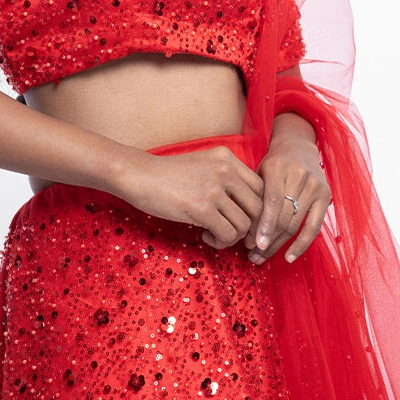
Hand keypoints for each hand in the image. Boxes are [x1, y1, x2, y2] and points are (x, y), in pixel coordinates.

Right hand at [122, 147, 264, 250]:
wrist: (139, 175)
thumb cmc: (168, 174)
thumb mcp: (202, 165)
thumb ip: (226, 179)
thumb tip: (248, 210)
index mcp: (227, 157)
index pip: (261, 187)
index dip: (257, 210)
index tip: (245, 221)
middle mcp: (225, 170)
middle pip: (258, 207)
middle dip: (249, 227)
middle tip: (233, 234)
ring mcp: (214, 188)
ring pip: (244, 224)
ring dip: (232, 237)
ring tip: (214, 235)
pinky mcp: (202, 207)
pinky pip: (227, 234)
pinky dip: (220, 242)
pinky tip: (206, 236)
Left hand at [245, 134, 330, 264]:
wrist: (298, 146)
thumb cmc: (273, 164)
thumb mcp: (260, 172)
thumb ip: (255, 197)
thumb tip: (247, 233)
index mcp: (279, 167)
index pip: (272, 201)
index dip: (263, 225)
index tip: (252, 245)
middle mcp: (300, 175)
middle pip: (283, 216)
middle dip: (267, 239)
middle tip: (252, 255)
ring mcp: (315, 185)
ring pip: (295, 224)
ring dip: (278, 245)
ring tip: (262, 257)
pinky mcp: (326, 196)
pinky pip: (314, 227)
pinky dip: (301, 244)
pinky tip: (289, 257)